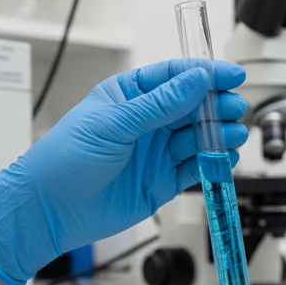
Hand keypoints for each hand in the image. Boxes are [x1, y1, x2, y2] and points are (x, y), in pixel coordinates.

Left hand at [0, 60, 246, 284]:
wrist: (50, 210)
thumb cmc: (65, 159)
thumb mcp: (113, 123)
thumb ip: (159, 104)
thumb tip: (195, 80)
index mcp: (131, 95)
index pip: (176, 77)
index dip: (205, 74)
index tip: (231, 76)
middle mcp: (148, 121)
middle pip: (194, 106)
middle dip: (218, 105)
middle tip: (235, 108)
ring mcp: (157, 152)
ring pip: (199, 137)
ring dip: (219, 134)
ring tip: (234, 134)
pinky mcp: (163, 181)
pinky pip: (195, 168)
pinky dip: (213, 163)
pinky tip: (224, 157)